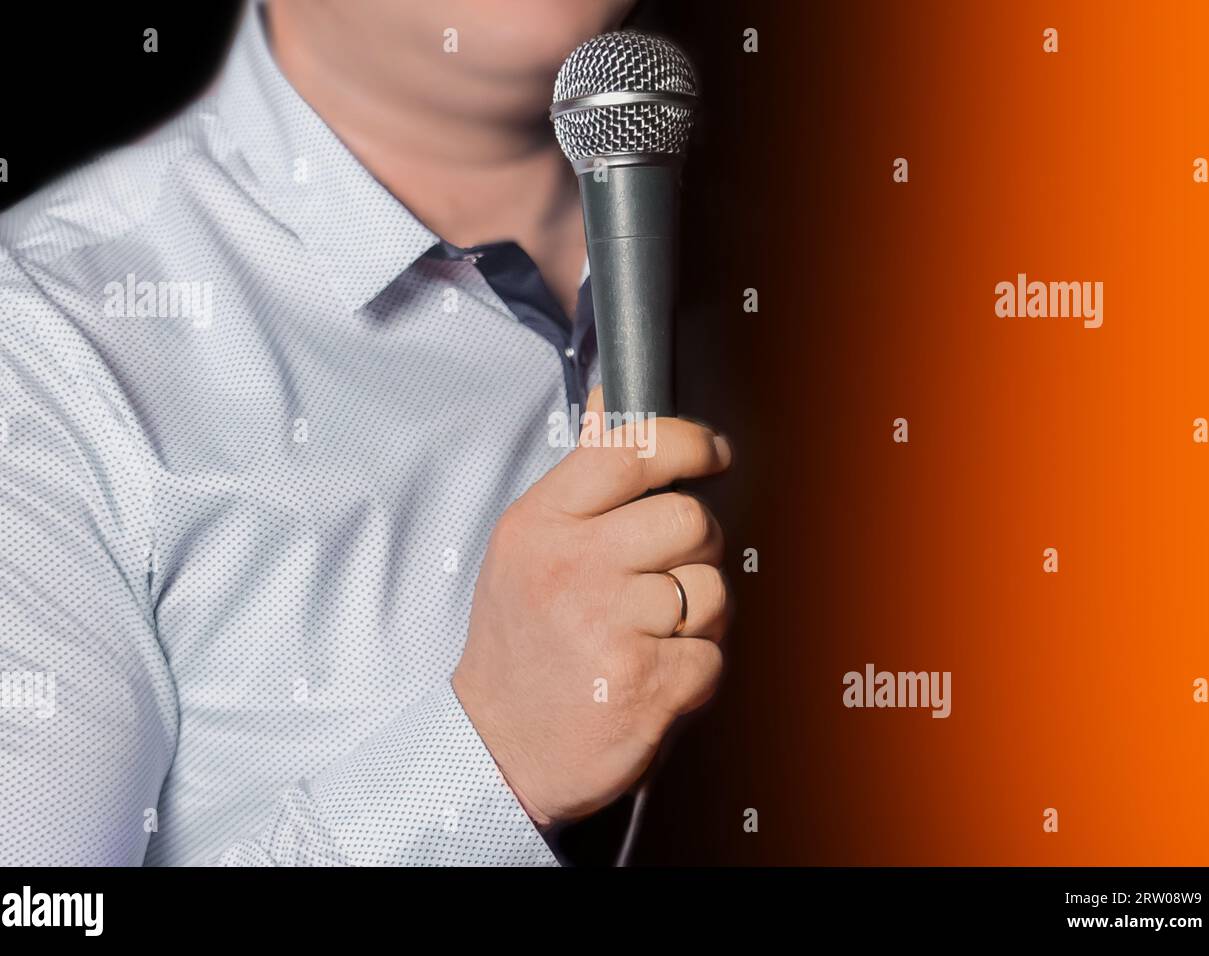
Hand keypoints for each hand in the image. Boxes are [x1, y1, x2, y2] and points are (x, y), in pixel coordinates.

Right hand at [453, 387, 731, 826]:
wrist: (495, 749)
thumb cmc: (519, 645)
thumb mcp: (524, 548)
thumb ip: (579, 480)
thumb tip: (614, 401)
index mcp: (540, 526)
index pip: (632, 449)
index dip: (689, 442)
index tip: (711, 453)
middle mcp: (571, 569)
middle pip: (690, 519)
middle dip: (698, 548)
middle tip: (667, 574)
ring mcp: (608, 628)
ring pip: (712, 590)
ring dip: (699, 615)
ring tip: (652, 633)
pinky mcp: (644, 685)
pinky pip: (713, 655)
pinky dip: (695, 671)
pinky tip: (652, 674)